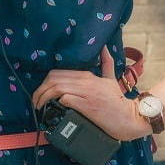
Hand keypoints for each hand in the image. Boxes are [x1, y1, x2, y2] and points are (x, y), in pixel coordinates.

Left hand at [30, 46, 152, 141]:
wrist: (129, 117)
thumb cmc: (118, 101)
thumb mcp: (111, 79)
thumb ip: (107, 63)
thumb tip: (104, 47)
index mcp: (87, 75)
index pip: (57, 73)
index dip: (44, 83)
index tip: (40, 92)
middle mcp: (85, 82)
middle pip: (54, 80)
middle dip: (40, 90)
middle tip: (35, 101)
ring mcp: (86, 93)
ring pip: (57, 88)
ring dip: (43, 97)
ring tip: (38, 106)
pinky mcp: (87, 105)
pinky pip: (66, 99)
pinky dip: (57, 102)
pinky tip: (52, 108)